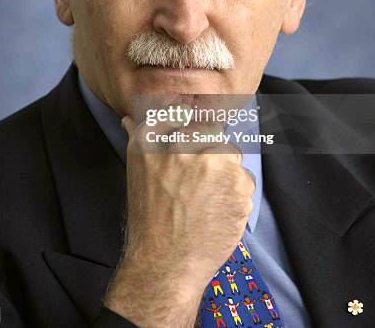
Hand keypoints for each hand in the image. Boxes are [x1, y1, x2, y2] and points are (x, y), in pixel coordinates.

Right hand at [104, 104, 254, 326]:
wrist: (165, 262)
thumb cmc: (149, 216)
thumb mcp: (136, 170)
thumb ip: (138, 136)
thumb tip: (130, 117)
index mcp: (157, 137)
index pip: (184, 113)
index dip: (190, 127)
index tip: (189, 145)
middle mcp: (187, 144)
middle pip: (212, 132)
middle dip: (209, 152)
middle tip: (197, 182)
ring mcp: (216, 162)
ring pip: (231, 154)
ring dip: (225, 172)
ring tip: (206, 198)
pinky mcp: (240, 184)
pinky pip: (245, 179)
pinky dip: (236, 192)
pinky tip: (218, 209)